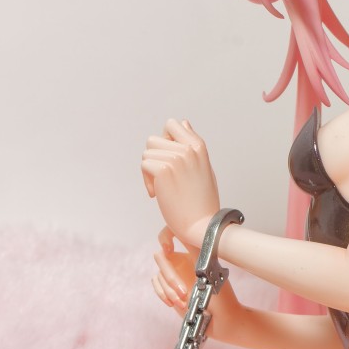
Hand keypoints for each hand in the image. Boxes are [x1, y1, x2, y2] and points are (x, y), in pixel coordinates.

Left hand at [141, 118, 220, 248]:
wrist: (203, 226)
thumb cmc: (203, 202)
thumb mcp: (204, 167)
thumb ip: (192, 145)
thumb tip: (184, 122)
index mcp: (199, 146)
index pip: (173, 125)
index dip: (165, 142)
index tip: (170, 162)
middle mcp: (188, 149)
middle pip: (154, 139)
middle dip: (154, 158)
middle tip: (162, 179)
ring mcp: (177, 158)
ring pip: (147, 153)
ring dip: (149, 171)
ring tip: (162, 189)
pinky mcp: (164, 170)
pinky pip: (144, 165)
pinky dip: (147, 182)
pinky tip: (158, 195)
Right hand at [152, 227, 242, 338]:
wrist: (221, 319)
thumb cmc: (221, 295)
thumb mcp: (211, 269)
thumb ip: (198, 250)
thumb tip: (193, 231)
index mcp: (191, 250)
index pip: (171, 233)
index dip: (165, 236)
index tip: (169, 248)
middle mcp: (181, 259)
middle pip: (161, 257)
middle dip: (171, 277)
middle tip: (183, 292)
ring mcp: (173, 273)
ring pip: (159, 274)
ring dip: (169, 290)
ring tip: (184, 301)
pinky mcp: (168, 287)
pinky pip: (157, 285)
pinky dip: (163, 294)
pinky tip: (174, 303)